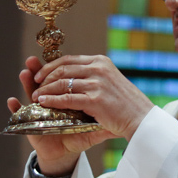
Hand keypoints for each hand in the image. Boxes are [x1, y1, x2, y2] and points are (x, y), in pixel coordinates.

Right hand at [7, 56, 115, 175]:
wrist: (63, 151)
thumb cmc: (77, 136)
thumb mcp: (93, 128)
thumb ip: (105, 122)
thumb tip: (123, 118)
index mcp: (65, 96)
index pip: (62, 79)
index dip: (60, 71)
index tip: (61, 62)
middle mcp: (49, 98)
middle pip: (44, 80)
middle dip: (39, 71)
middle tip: (34, 60)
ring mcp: (37, 108)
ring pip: (30, 91)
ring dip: (26, 82)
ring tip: (24, 72)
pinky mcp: (28, 121)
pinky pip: (19, 113)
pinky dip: (14, 108)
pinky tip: (11, 102)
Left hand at [30, 54, 154, 141]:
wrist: (141, 118)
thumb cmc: (125, 103)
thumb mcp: (110, 81)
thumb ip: (93, 75)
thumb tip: (73, 75)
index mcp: (100, 62)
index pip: (68, 59)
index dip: (50, 66)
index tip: (40, 74)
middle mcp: (98, 69)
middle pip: (62, 69)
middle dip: (45, 77)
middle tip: (35, 86)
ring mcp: (97, 83)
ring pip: (62, 83)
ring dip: (45, 90)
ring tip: (35, 97)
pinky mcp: (95, 99)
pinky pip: (67, 98)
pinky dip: (52, 100)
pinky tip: (44, 103)